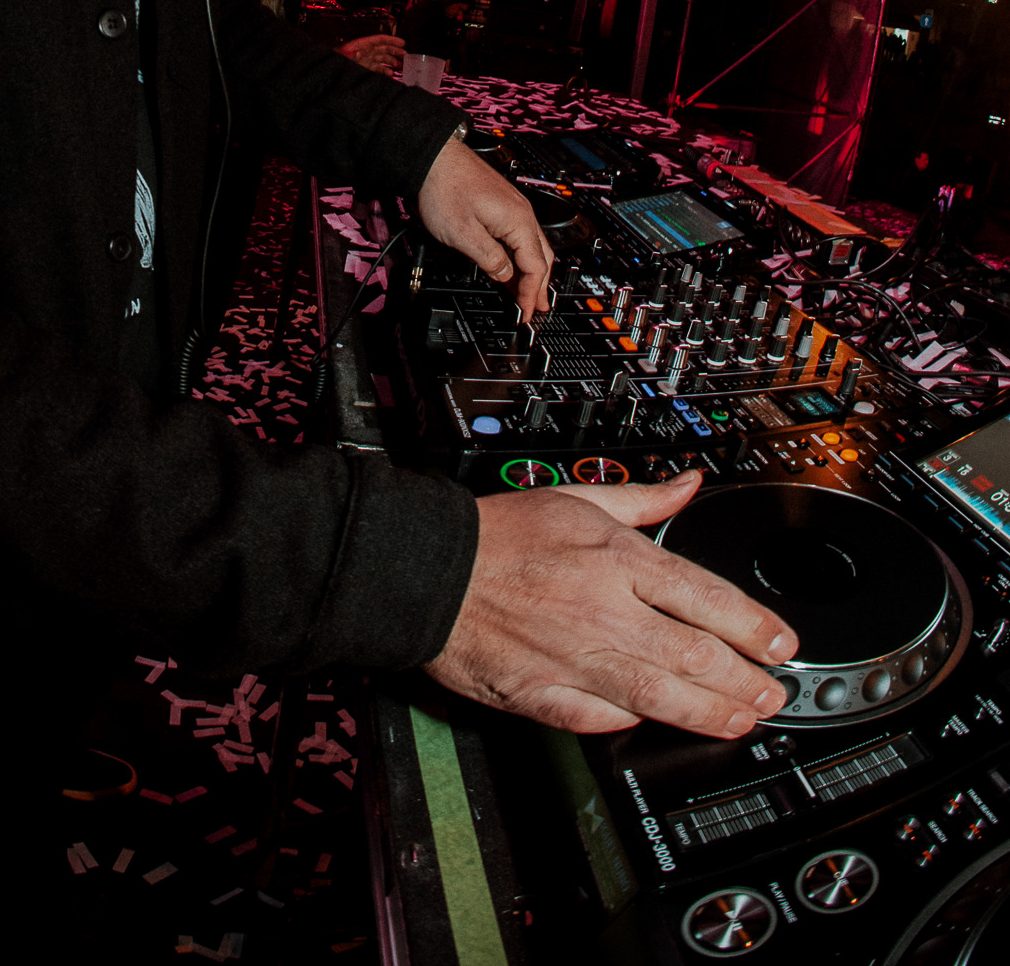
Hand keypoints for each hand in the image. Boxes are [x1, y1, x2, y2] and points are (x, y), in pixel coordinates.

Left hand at [338, 33, 404, 73]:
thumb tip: (359, 53)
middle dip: (396, 52)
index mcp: (361, 45)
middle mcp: (365, 51)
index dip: (392, 40)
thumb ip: (351, 55)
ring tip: (402, 67)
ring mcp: (365, 60)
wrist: (328, 71)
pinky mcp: (364, 68)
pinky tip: (391, 74)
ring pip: (382, 59)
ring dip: (393, 62)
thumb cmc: (335, 61)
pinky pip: (378, 68)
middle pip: (383, 49)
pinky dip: (385, 71)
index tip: (403, 43)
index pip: (379, 40)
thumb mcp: (342, 56)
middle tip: (406, 57)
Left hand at [416, 135, 551, 317]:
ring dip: (532, 271)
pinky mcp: (502, 204)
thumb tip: (505, 275)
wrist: (434, 158)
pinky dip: (522, 255)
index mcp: (518, 221)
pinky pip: (521, 235)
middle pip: (542, 256)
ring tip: (529, 293)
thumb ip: (489, 259)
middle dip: (540, 285)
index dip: (530, 293)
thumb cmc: (444, 188)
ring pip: (533, 245)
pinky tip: (513, 265)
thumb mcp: (463, 234)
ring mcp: (513, 206)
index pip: (535, 266)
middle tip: (537, 308)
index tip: (524, 313)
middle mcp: (522, 212)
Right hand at [426, 471, 798, 737]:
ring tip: (740, 720)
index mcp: (614, 558)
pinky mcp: (543, 695)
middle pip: (694, 656)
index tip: (781, 643)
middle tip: (773, 695)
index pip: (705, 597)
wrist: (430, 570)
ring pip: (659, 697)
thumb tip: (689, 484)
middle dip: (744, 681)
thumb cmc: (499, 534)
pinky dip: (631, 724)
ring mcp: (574, 657)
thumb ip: (643, 499)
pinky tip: (657, 727)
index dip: (754, 626)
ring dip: (709, 713)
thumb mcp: (577, 498)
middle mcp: (602, 610)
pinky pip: (600, 720)